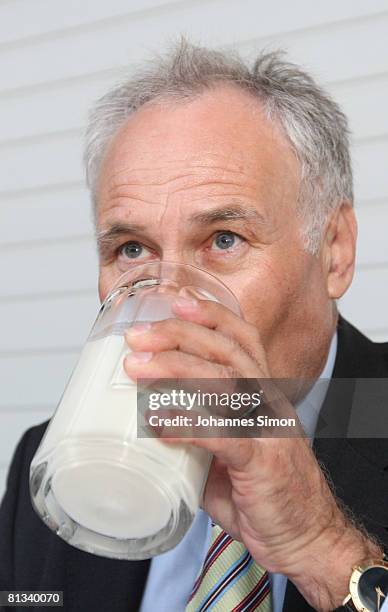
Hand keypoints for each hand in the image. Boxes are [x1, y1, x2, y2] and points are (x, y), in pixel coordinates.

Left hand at [124, 296, 380, 610]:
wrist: (306, 534)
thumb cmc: (266, 489)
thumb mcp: (232, 448)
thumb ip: (200, 428)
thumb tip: (155, 420)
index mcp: (262, 393)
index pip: (242, 339)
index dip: (211, 315)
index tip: (176, 300)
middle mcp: (267, 403)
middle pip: (227, 352)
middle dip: (180, 336)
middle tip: (138, 337)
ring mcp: (267, 430)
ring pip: (225, 383)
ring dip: (176, 370)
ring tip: (137, 369)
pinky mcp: (260, 464)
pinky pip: (223, 437)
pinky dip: (188, 427)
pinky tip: (159, 425)